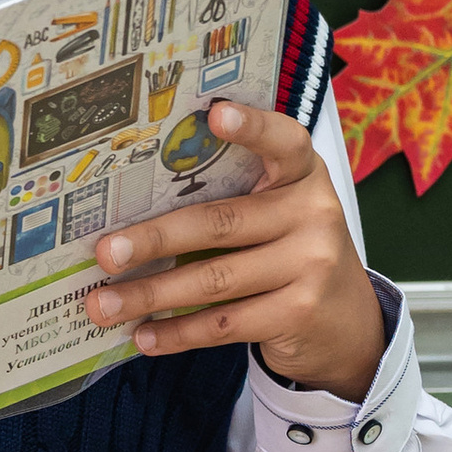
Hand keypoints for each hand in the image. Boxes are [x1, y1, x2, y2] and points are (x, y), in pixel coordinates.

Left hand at [84, 102, 385, 400]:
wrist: (349, 325)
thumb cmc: (291, 252)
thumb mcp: (279, 213)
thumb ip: (232, 197)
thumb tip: (130, 213)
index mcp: (302, 175)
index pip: (283, 142)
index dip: (251, 127)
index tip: (214, 114)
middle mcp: (313, 214)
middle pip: (220, 222)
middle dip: (154, 239)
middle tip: (103, 253)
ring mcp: (310, 266)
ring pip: (214, 279)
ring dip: (151, 294)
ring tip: (102, 304)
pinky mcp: (299, 314)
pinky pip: (224, 324)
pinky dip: (177, 332)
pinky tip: (142, 336)